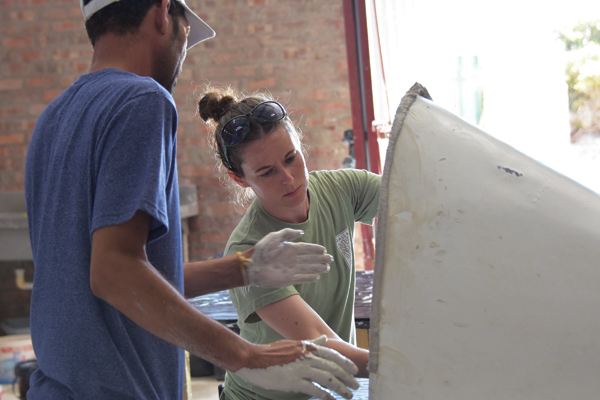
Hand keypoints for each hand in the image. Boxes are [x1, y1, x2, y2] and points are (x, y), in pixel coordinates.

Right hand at [236, 335, 359, 399]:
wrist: (253, 359)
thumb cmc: (272, 353)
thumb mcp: (293, 345)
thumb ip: (311, 344)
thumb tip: (324, 339)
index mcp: (307, 347)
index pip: (332, 354)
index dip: (345, 363)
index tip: (354, 370)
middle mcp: (307, 356)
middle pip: (333, 367)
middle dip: (347, 377)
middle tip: (355, 385)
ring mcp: (301, 369)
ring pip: (328, 378)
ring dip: (341, 387)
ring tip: (348, 394)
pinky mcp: (294, 382)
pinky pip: (315, 389)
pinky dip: (326, 395)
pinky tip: (332, 399)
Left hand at [247, 228, 332, 286]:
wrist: (251, 266)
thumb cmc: (261, 250)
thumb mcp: (274, 237)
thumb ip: (288, 234)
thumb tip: (302, 233)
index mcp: (289, 249)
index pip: (306, 249)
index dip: (315, 249)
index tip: (324, 249)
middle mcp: (291, 259)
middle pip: (309, 259)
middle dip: (320, 259)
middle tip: (330, 259)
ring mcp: (290, 270)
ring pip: (308, 269)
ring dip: (317, 268)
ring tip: (327, 268)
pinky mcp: (287, 280)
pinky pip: (301, 279)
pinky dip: (309, 278)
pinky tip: (316, 277)